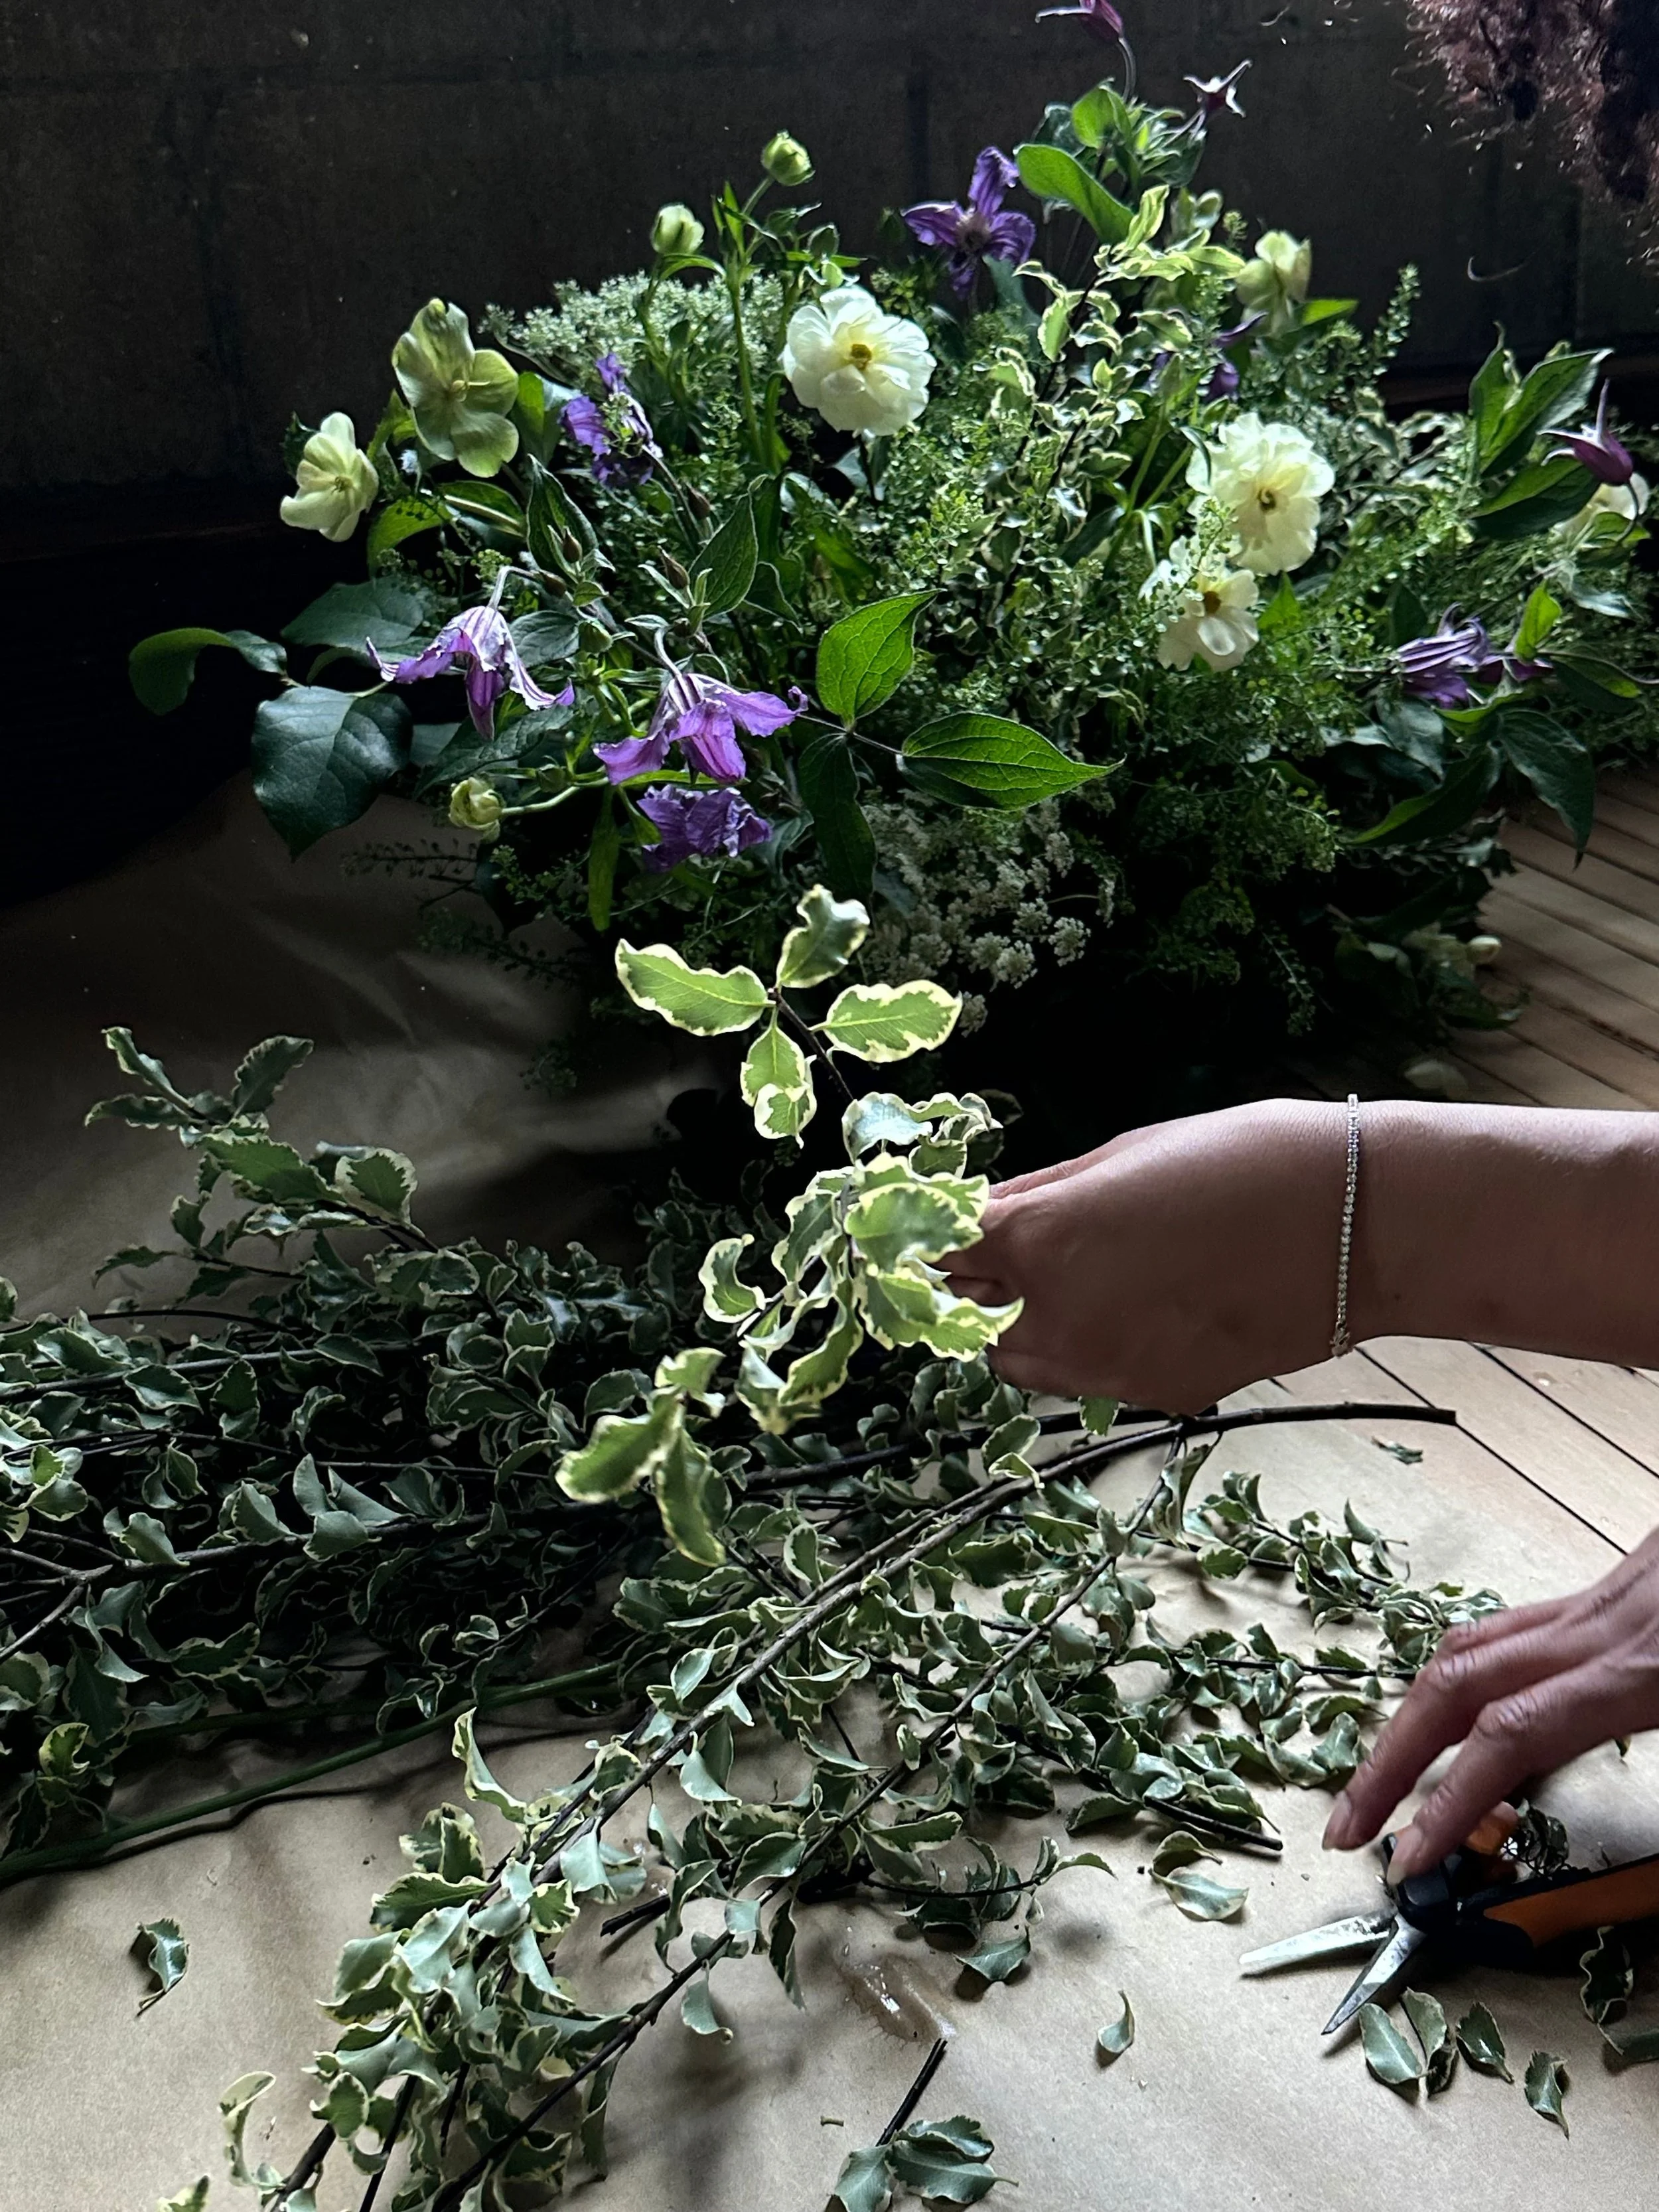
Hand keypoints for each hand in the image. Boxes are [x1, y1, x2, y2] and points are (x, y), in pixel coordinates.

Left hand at [943, 1099, 1349, 1414]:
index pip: (937, 1256)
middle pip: (969, 1320)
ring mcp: (1110, 1371)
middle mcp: (1060, 1321)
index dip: (923, 1242)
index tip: (924, 1231)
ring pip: (1024, 1364)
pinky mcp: (1160, 1398)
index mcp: (1040, 1243)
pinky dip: (1095, 1349)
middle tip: (1003, 1252)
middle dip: (973, 1289)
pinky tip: (1147, 1303)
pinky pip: (1095, 1379)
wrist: (1361, 1225)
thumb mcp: (1122, 1154)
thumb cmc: (1242, 1159)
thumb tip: (977, 1210)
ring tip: (1081, 1276)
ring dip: (1025, 1326)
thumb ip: (1038, 1193)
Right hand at [1324, 1528, 1658, 1879]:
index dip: (1443, 1801)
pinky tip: (1461, 1712)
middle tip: (1346, 1825)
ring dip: (1413, 1716)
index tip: (1406, 1861)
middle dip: (1388, 1760)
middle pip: (1455, 1682)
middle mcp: (1602, 1626)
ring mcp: (1600, 1597)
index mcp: (1641, 1669)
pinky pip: (1514, 1628)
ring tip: (1381, 1778)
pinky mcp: (1612, 1585)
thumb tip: (1655, 1869)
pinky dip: (1468, 1676)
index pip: (1506, 1737)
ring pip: (1473, 1645)